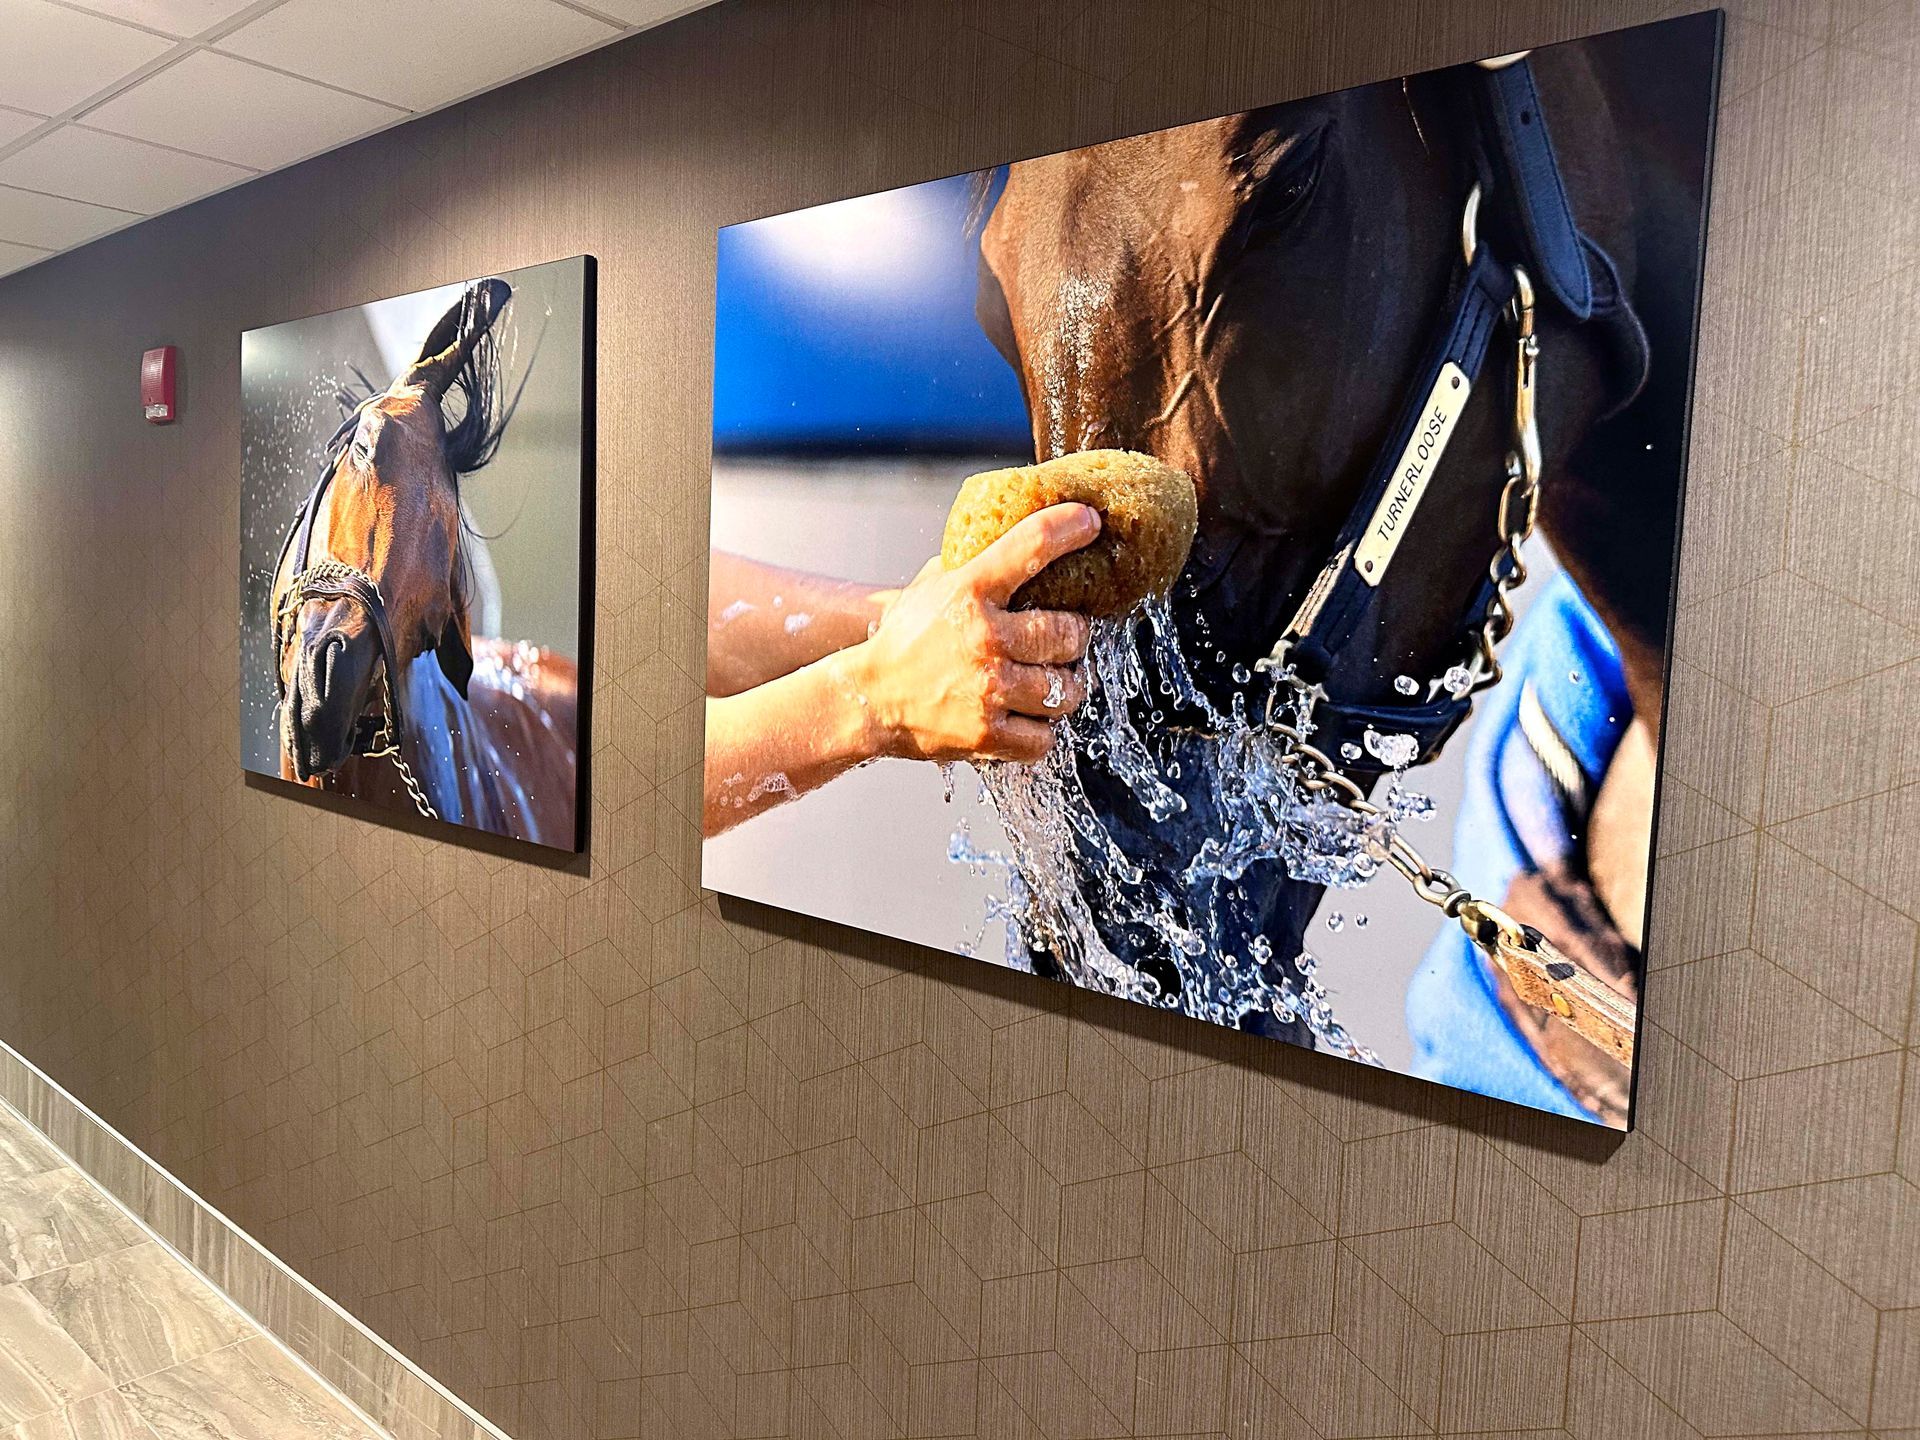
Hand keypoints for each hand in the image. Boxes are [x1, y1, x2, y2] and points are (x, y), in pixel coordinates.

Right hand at [838, 503, 1099, 762]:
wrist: (868, 699)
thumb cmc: (906, 640)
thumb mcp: (931, 587)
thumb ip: (973, 564)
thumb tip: (1015, 537)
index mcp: (969, 591)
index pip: (1031, 546)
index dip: (1069, 528)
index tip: (1089, 522)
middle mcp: (984, 639)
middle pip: (1069, 632)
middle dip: (1074, 636)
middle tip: (1065, 638)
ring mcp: (989, 690)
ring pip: (1065, 689)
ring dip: (1062, 686)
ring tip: (1046, 681)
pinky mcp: (988, 736)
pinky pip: (1045, 737)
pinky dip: (1041, 730)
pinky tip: (1027, 717)